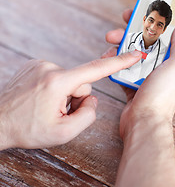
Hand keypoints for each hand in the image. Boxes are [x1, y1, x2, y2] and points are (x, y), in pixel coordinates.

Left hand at [0, 51, 141, 149]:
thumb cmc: (27, 130)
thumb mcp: (64, 133)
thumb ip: (88, 115)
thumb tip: (92, 99)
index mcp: (59, 82)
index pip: (97, 69)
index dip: (120, 62)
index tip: (136, 53)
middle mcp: (50, 68)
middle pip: (82, 83)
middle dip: (76, 99)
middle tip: (58, 113)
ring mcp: (40, 64)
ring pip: (70, 81)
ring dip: (64, 95)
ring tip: (46, 108)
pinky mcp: (35, 65)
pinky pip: (57, 77)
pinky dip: (55, 89)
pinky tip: (40, 100)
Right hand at [103, 9, 174, 138]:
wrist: (144, 122)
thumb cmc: (162, 95)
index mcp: (173, 61)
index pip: (165, 34)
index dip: (155, 20)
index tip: (142, 10)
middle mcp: (161, 67)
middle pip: (145, 42)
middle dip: (131, 30)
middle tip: (119, 25)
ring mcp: (146, 76)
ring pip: (131, 53)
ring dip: (120, 45)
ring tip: (109, 42)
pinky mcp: (132, 85)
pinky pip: (123, 68)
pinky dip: (115, 62)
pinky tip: (108, 58)